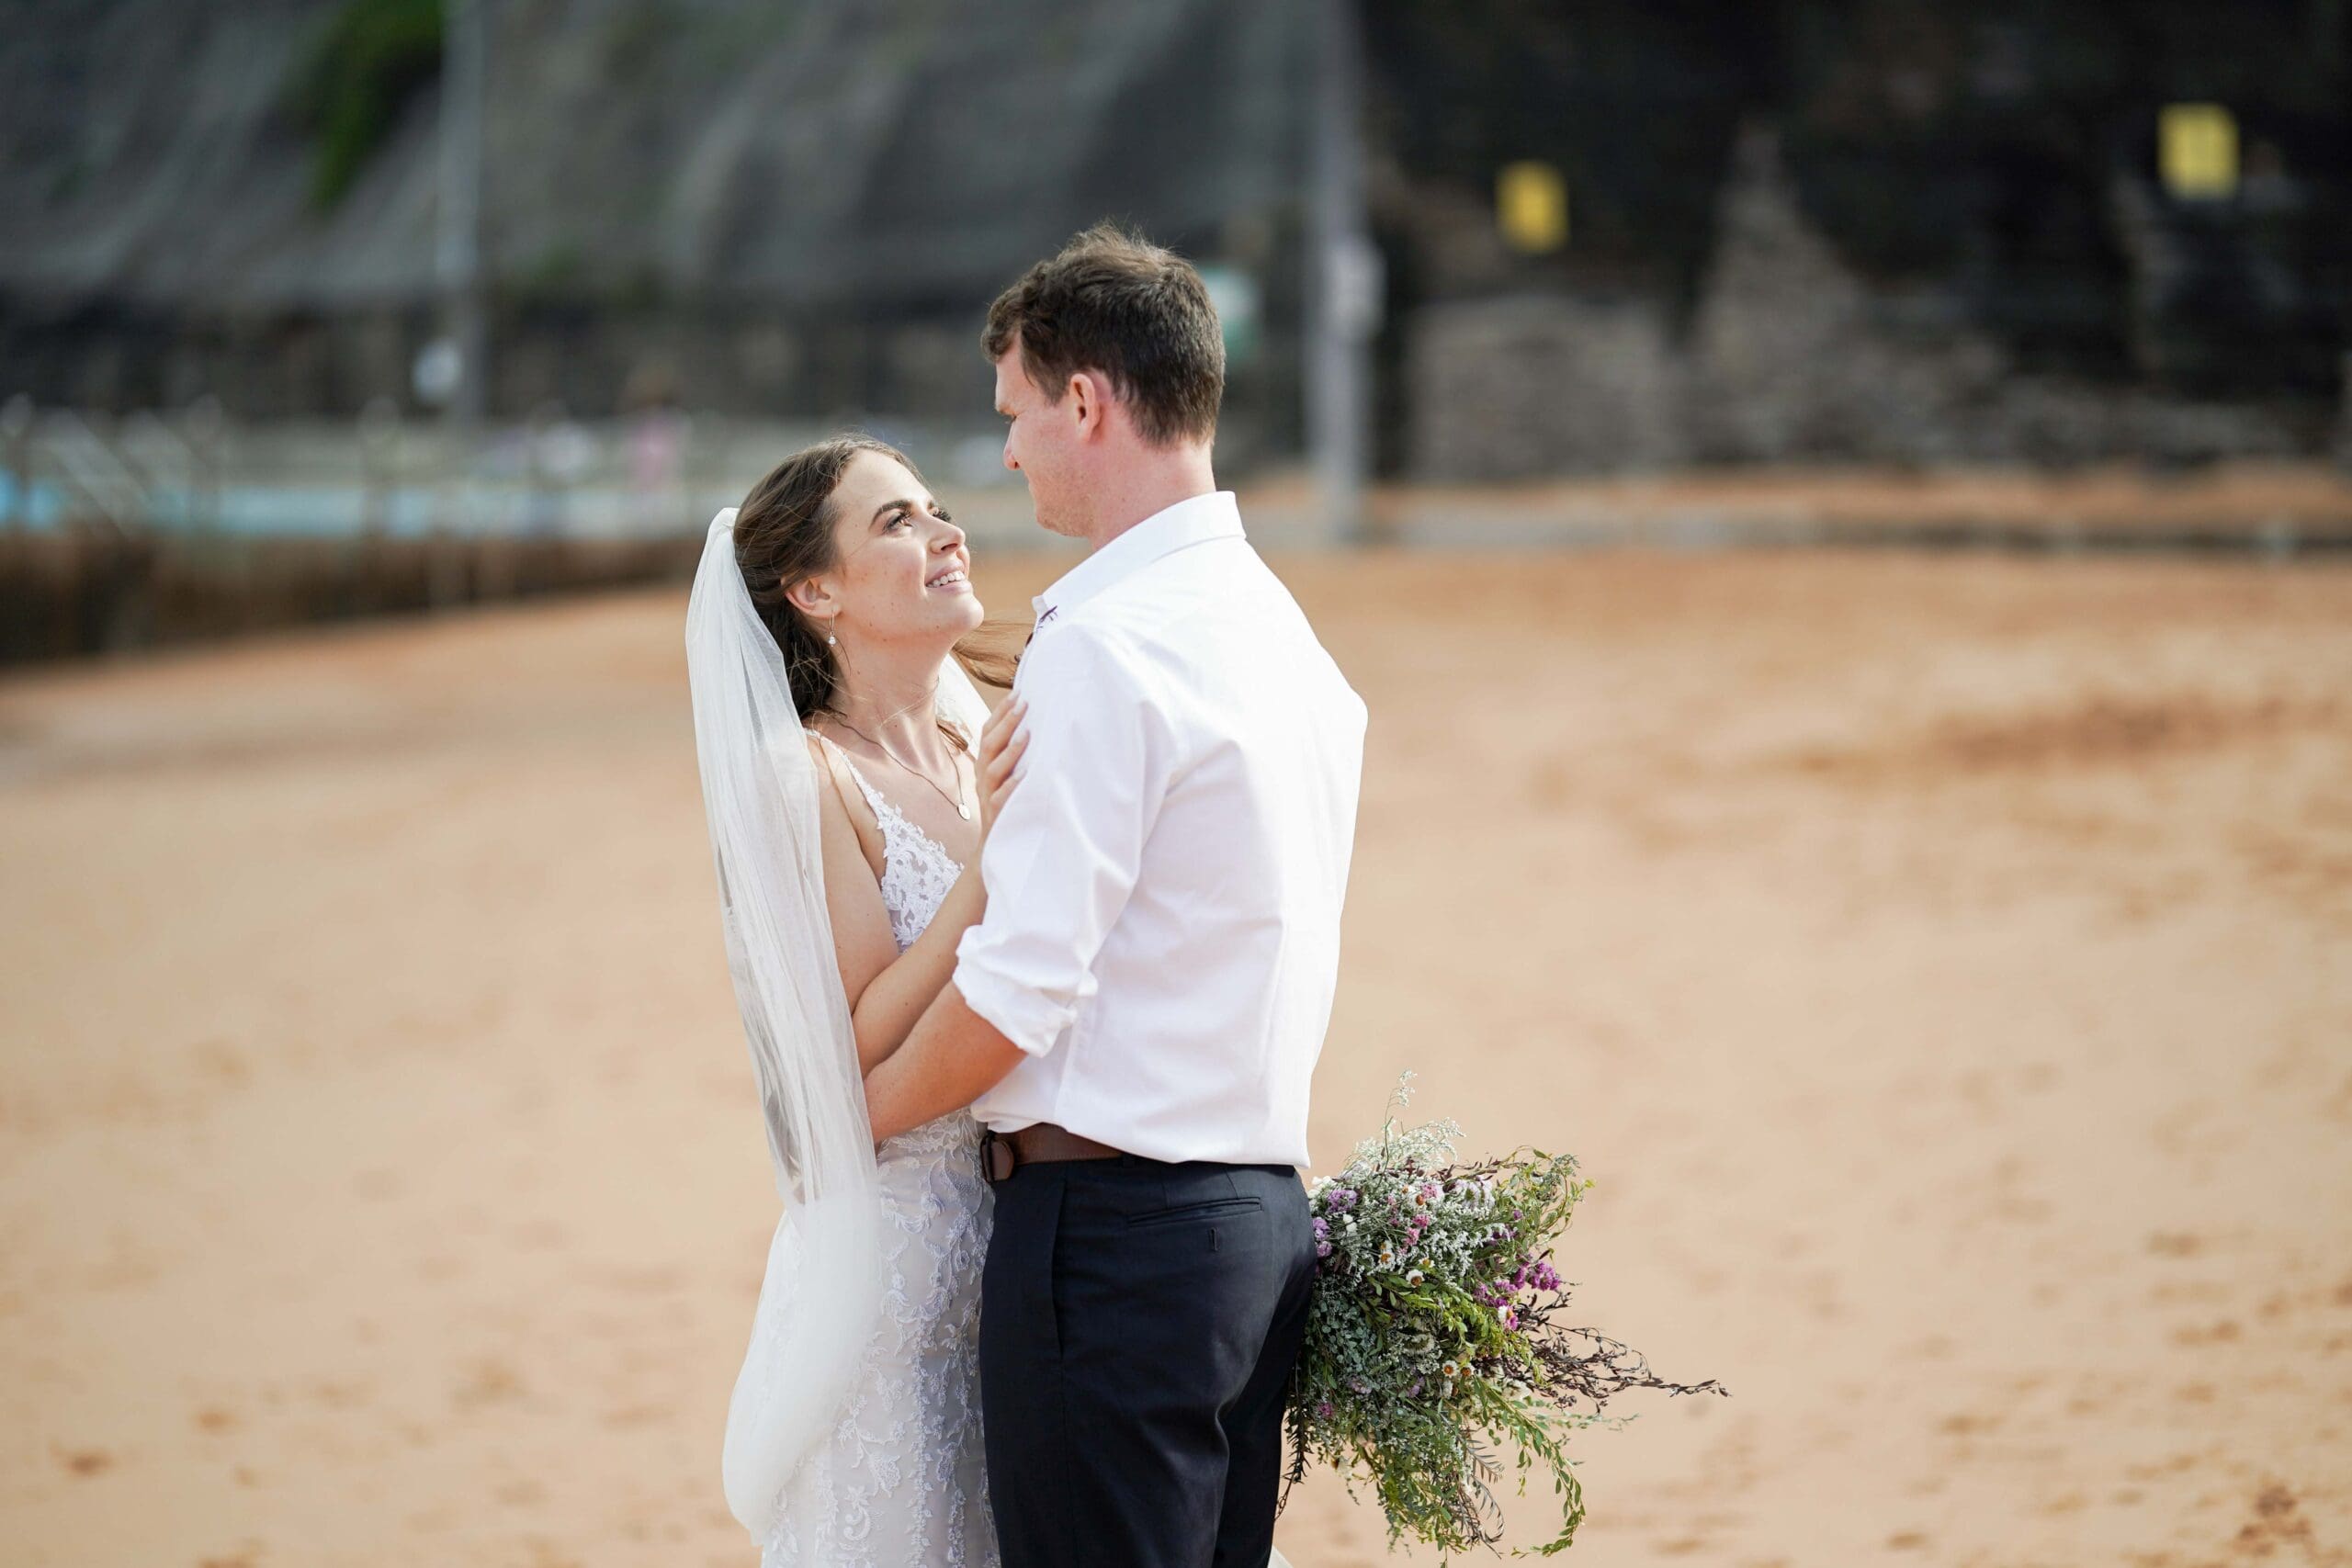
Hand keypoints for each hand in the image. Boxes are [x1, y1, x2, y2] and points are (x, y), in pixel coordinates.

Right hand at [975, 696, 1028, 846]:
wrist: (995, 846)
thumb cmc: (1007, 804)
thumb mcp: (1008, 775)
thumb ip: (1015, 754)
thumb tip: (1037, 726)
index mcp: (985, 764)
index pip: (988, 732)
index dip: (1000, 713)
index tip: (1018, 693)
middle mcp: (982, 777)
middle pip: (989, 745)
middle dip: (1006, 723)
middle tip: (1024, 703)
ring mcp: (986, 796)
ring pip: (992, 770)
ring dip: (1010, 751)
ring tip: (1027, 735)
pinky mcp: (995, 815)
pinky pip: (1000, 799)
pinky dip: (1011, 786)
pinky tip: (1024, 776)